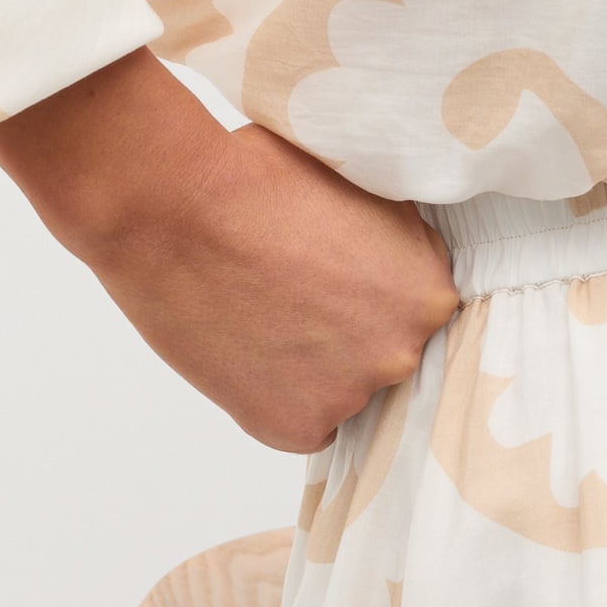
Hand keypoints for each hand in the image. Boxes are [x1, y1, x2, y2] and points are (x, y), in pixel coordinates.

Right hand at [0, 50, 460, 450]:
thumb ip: (397, 236)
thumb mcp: (363, 189)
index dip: (373, 291)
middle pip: (382, 352)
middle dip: (347, 331)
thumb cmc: (261, 179)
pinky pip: (298, 423)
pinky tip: (247, 349)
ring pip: (340, 390)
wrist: (178, 211)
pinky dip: (274, 397)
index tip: (338, 277)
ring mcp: (348, 395)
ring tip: (261, 314)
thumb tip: (401, 251)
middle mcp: (401, 352)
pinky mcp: (293, 427)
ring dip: (311, 366)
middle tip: (295, 294)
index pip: (415, 310)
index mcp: (428, 292)